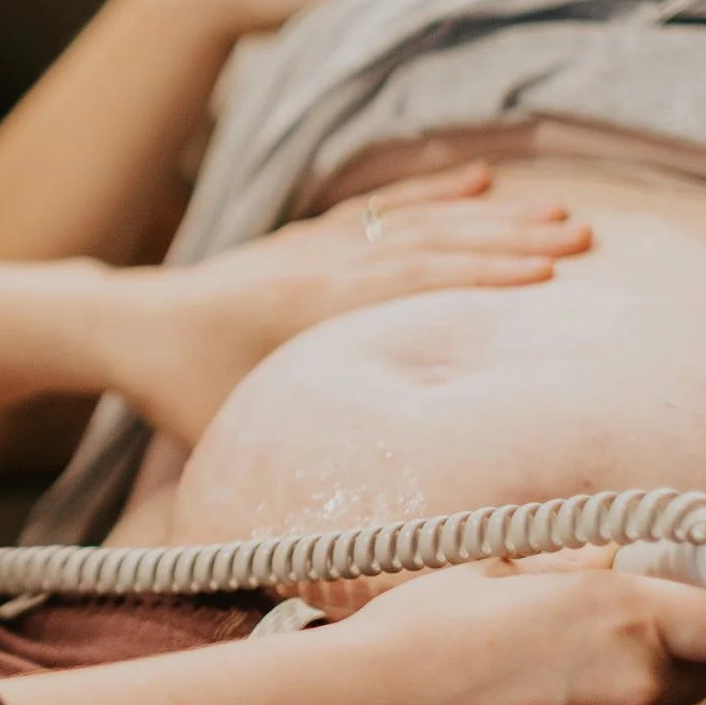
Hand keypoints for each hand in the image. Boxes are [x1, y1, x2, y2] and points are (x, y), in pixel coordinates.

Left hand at [104, 163, 589, 440]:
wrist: (123, 324)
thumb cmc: (177, 389)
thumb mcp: (236, 433)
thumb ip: (294, 463)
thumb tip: (348, 523)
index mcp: (305, 310)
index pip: (407, 283)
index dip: (477, 277)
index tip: (548, 277)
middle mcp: (317, 265)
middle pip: (425, 243)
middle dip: (507, 241)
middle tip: (582, 240)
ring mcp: (314, 245)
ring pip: (412, 219)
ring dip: (486, 214)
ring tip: (559, 213)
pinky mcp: (308, 238)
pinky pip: (382, 209)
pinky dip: (432, 193)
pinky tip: (479, 181)